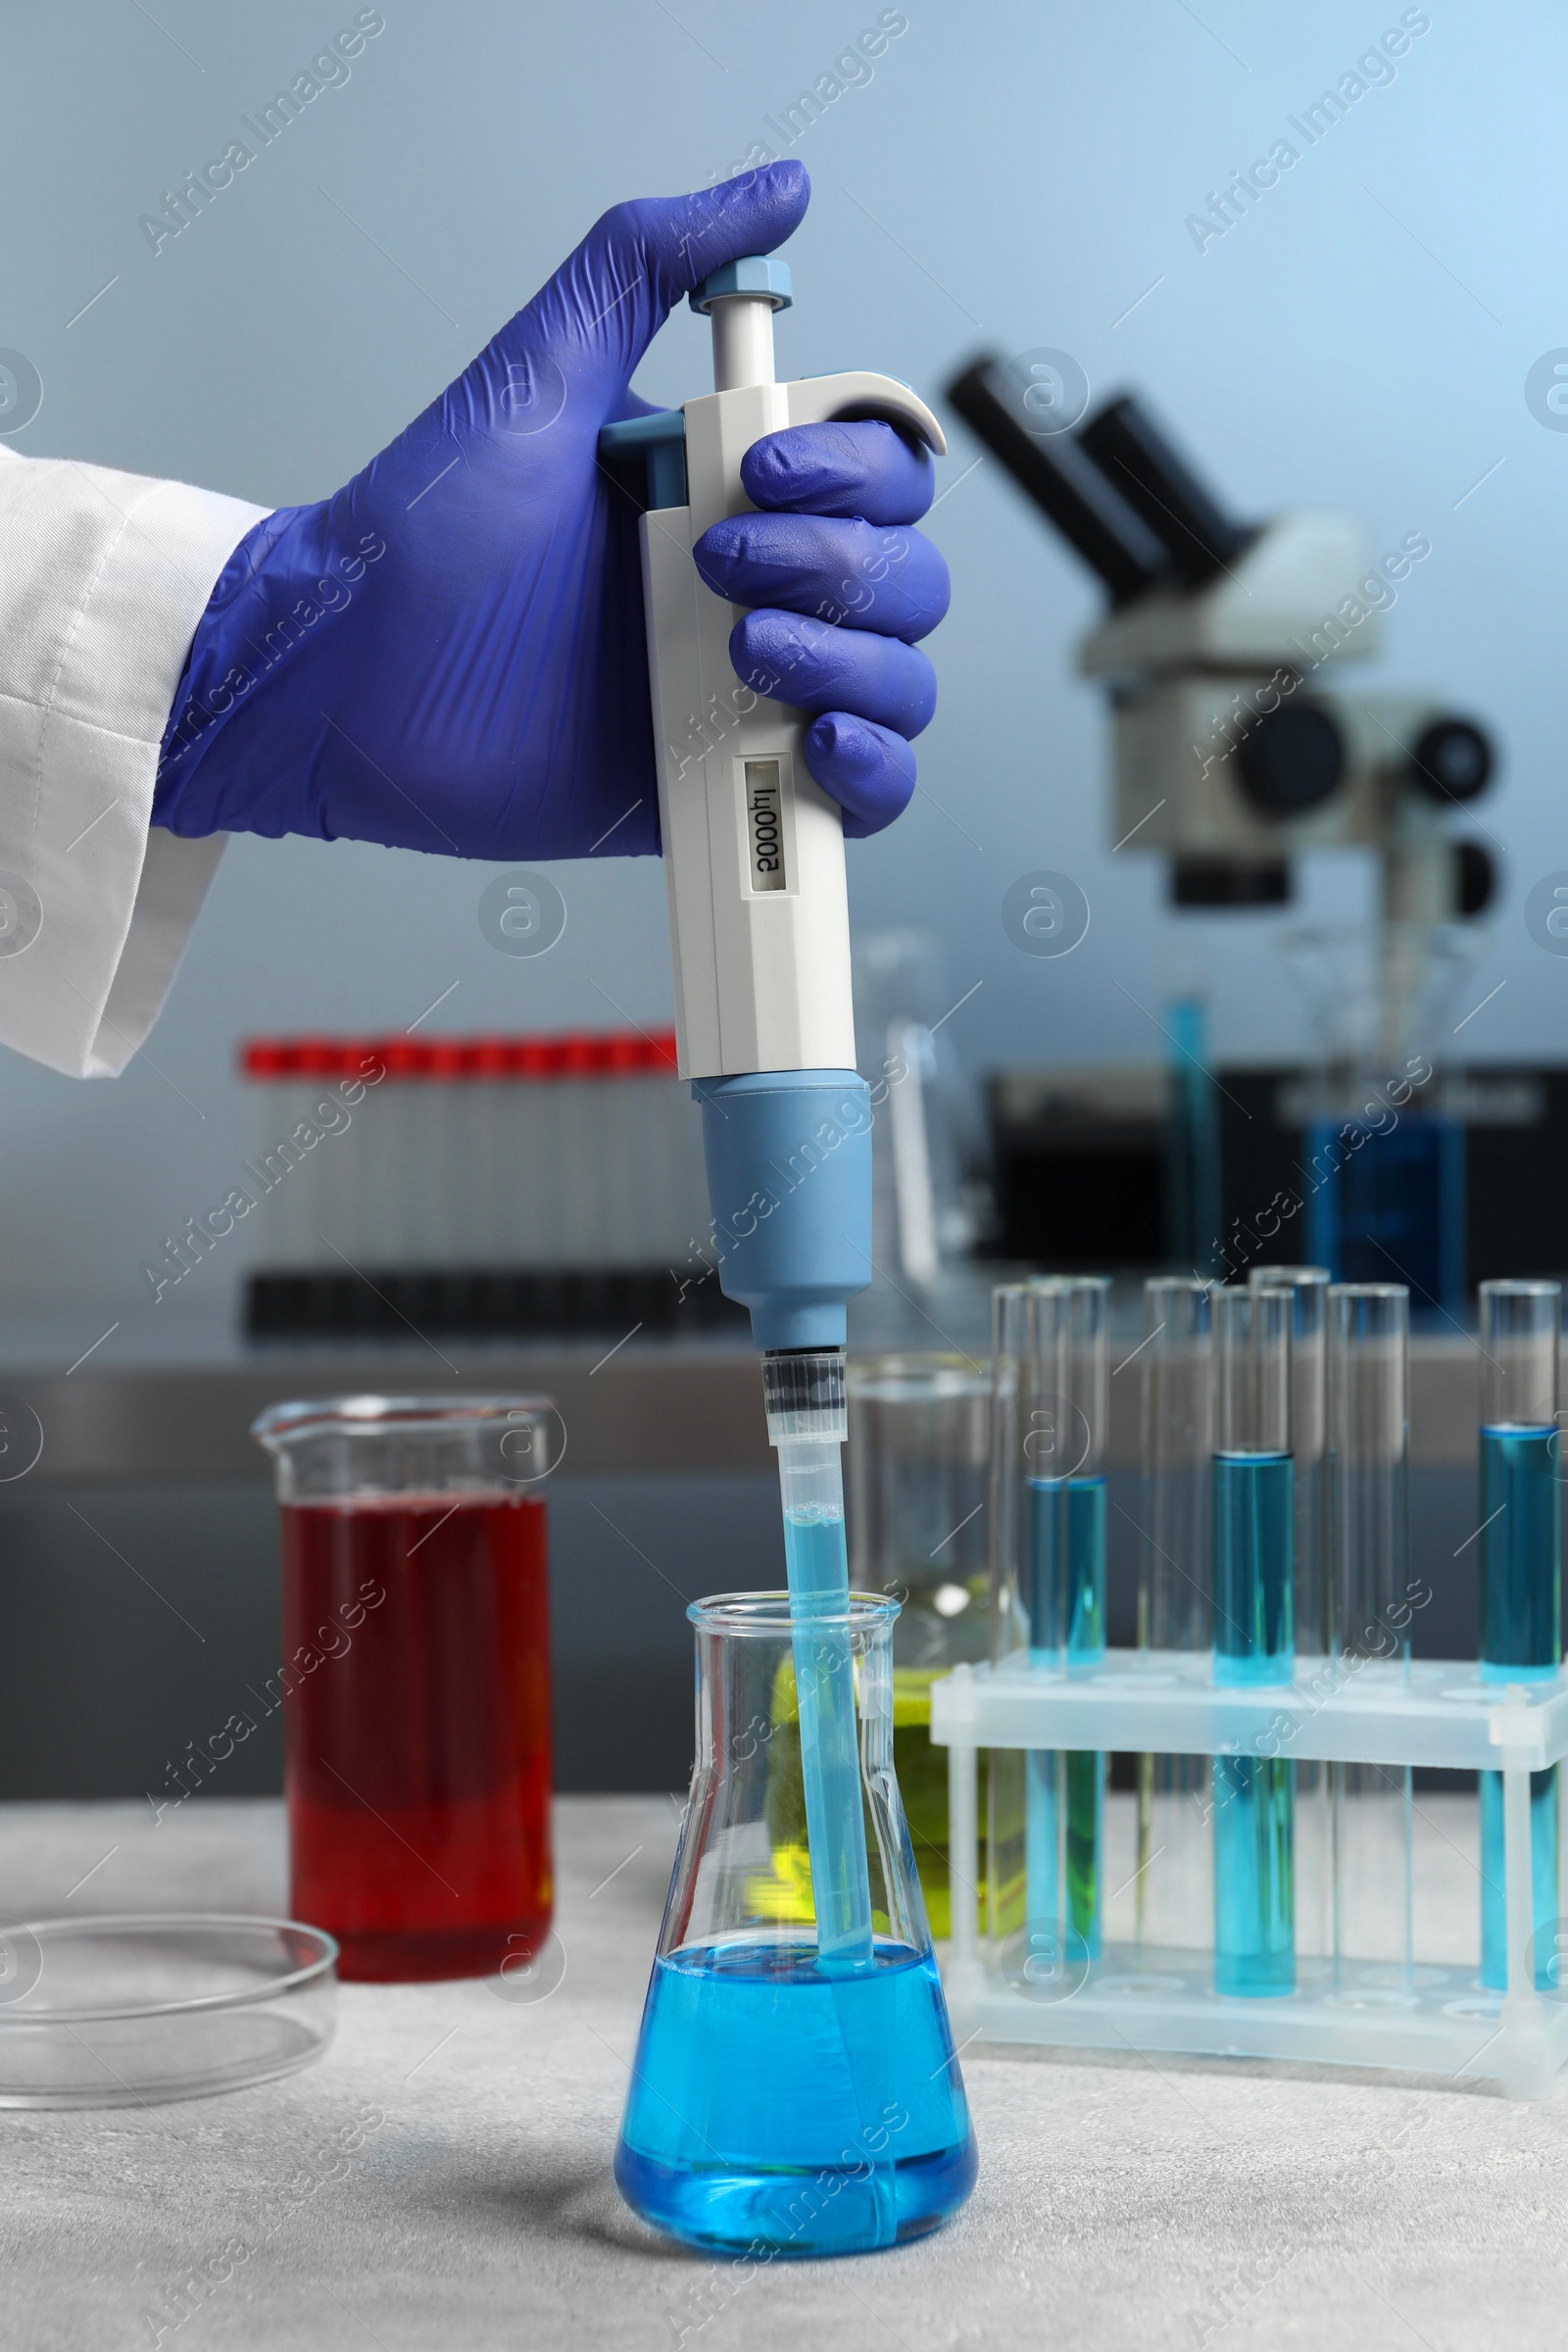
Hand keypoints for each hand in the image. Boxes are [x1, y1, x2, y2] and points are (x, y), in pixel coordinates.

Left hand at [152, 163, 947, 857]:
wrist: (345, 677)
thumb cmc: (422, 536)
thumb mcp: (541, 372)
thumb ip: (648, 264)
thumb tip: (778, 188)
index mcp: (728, 492)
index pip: (879, 475)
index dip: (855, 473)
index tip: (753, 473)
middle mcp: (753, 591)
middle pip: (903, 579)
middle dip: (841, 567)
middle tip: (718, 565)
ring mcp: (745, 695)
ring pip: (898, 680)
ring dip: (855, 662)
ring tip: (748, 654)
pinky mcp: (722, 787)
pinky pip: (861, 798)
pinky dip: (873, 772)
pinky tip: (820, 746)